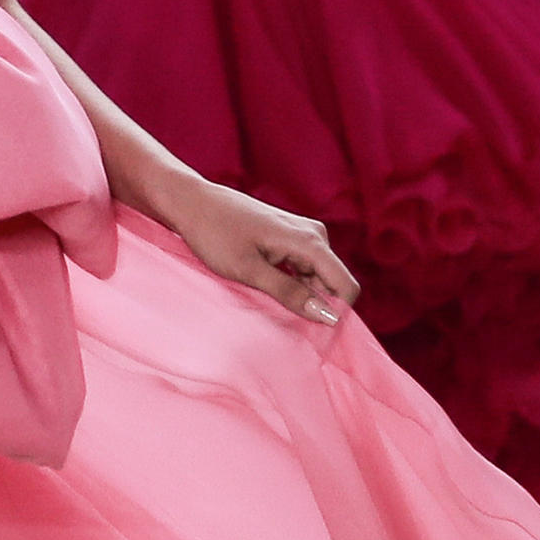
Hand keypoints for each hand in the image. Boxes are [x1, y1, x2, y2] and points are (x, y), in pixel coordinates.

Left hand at [158, 175, 355, 323]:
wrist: (193, 203)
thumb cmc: (215, 234)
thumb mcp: (249, 270)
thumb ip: (289, 293)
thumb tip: (327, 315)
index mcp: (309, 241)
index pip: (346, 287)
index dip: (336, 315)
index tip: (313, 337)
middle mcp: (314, 235)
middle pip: (332, 284)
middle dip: (316, 306)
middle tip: (281, 321)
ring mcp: (303, 235)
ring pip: (317, 278)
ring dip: (302, 296)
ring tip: (267, 303)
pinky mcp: (290, 238)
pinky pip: (304, 269)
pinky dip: (292, 285)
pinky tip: (267, 290)